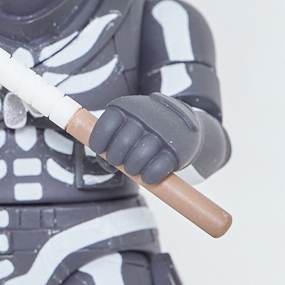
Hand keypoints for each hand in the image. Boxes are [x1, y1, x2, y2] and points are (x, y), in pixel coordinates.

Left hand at [86, 95, 202, 185]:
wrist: (186, 125)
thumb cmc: (147, 128)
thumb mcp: (129, 124)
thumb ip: (112, 141)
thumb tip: (105, 164)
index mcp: (128, 108)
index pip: (106, 126)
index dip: (99, 142)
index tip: (102, 150)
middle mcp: (145, 117)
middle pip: (121, 144)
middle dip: (115, 158)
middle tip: (120, 162)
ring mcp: (162, 134)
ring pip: (137, 159)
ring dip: (132, 169)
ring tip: (134, 169)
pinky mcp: (176, 152)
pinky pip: (156, 170)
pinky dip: (149, 177)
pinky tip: (147, 176)